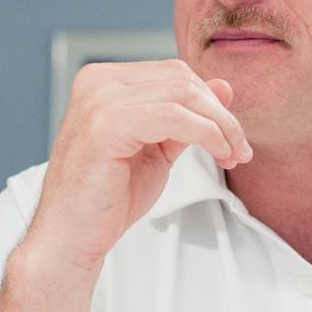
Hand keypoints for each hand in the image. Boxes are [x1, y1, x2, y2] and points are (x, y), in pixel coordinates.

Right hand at [25, 60, 251, 277]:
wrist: (71, 237)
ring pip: (183, 95)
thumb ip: (186, 116)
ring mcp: (98, 100)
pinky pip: (174, 117)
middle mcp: (97, 81)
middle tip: (239, 148)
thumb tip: (223, 87)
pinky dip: (206, 133)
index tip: (232, 137)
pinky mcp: (105, 125)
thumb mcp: (157, 149)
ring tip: (232, 154)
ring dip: (220, 125)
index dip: (210, 102)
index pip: (174, 73)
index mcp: (104, 81)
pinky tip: (217, 153)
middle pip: (181, 79)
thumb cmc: (107, 198)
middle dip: (220, 114)